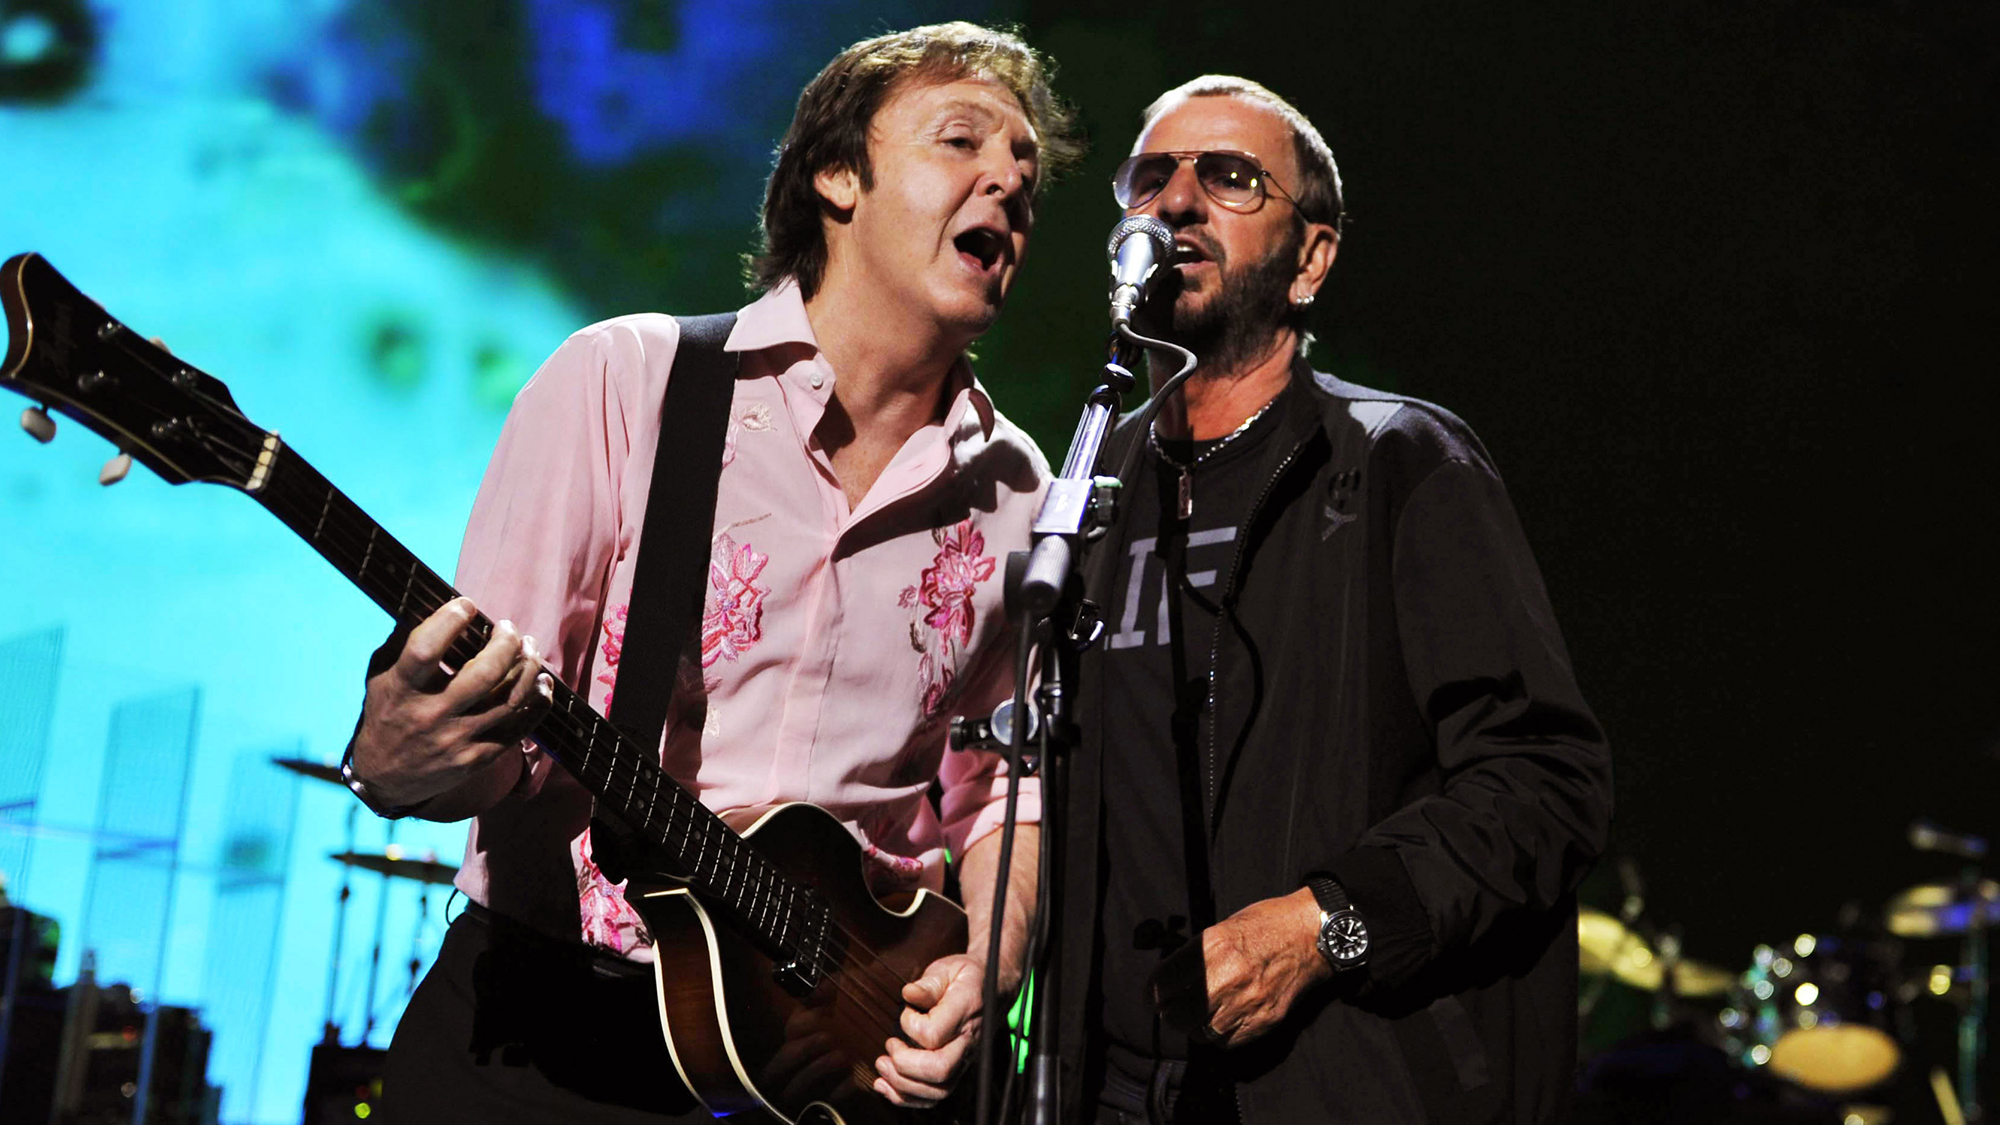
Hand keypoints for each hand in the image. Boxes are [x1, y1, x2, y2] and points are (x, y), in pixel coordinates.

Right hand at [350, 597, 551, 810]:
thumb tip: (435, 604)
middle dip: (506, 643)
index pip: (425, 649)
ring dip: (527, 667)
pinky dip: (538, 701)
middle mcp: (431, 714)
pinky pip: (519, 728)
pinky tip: (542, 682)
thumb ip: (404, 644)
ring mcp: (457, 739)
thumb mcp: (381, 678)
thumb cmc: (386, 715)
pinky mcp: (477, 758)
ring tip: (529, 647)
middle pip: (484, 674)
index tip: (466, 605)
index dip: (449, 621)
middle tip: (509, 628)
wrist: (385, 778)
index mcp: (402, 690)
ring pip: (509, 699)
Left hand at [874, 952, 983, 1106]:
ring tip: (883, 1066)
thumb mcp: (949, 968)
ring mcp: (965, 1059)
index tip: (906, 1012)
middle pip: (938, 1070)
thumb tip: (908, 994)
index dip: (910, 1026)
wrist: (993, 987)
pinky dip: (908, 1097)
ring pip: (938, 1090)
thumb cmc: (966, 976)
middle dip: (904, 1065)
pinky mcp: (957, 1070)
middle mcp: (967, 1040)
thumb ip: (929, 983)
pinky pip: (936, 1096)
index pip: (934, 1034)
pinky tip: (887, 1085)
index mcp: (965, 1010)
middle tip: (889, 1047)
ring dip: (902, 1085)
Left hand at [1151, 887, 1330, 1048]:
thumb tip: (1172, 980)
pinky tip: (1223, 1020)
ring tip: (1200, 1014)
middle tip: (1173, 1008)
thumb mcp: (1222, 927)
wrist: (1312, 936)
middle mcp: (1226, 978)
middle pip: (1178, 1015)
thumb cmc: (1267, 925)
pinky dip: (1220, 1036)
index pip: (1163, 983)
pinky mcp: (1263, 1021)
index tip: (1151, 997)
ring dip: (1195, 1026)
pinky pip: (1227, 1043)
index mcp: (1212, 948)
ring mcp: (1246, 1003)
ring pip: (1200, 1033)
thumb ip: (1197, 956)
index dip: (1151, 993)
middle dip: (1171, 1013)